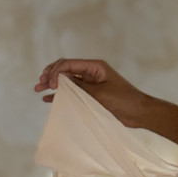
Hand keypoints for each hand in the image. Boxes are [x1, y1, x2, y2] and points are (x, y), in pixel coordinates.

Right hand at [34, 58, 148, 126]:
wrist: (138, 112)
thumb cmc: (123, 100)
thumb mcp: (99, 93)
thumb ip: (80, 86)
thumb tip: (61, 78)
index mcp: (95, 66)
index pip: (68, 64)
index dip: (55, 72)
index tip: (50, 85)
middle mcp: (91, 72)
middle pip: (65, 69)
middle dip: (50, 75)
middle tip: (39, 85)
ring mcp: (90, 83)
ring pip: (66, 80)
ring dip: (52, 84)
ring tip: (38, 90)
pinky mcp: (90, 95)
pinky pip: (72, 92)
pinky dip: (60, 94)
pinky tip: (49, 99)